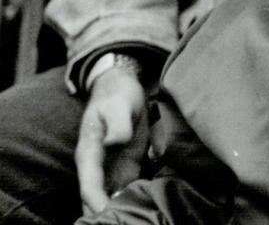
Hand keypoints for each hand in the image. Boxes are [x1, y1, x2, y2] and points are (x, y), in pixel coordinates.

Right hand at [75, 65, 148, 213]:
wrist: (121, 88)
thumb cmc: (117, 96)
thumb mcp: (118, 106)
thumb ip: (117, 125)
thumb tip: (114, 142)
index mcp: (89, 154)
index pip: (88, 185)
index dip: (95, 202)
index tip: (105, 215)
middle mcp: (97, 167)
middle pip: (96, 199)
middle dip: (106, 213)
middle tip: (127, 220)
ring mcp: (112, 168)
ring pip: (111, 198)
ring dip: (121, 209)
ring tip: (138, 216)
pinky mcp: (128, 167)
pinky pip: (128, 189)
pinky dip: (134, 199)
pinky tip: (147, 205)